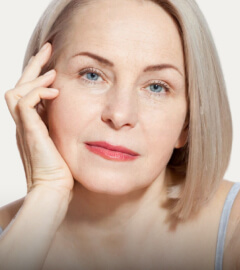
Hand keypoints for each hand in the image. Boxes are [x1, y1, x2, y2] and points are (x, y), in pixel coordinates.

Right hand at [4, 43, 73, 194]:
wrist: (54, 189)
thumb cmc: (62, 169)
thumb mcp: (62, 141)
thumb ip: (62, 126)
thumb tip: (76, 115)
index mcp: (32, 124)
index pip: (29, 92)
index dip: (38, 75)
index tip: (52, 61)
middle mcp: (24, 123)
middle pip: (19, 86)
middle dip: (34, 65)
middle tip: (48, 49)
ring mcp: (23, 127)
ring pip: (16, 91)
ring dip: (35, 77)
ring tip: (53, 70)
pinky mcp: (28, 132)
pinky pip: (24, 103)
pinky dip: (38, 93)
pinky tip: (55, 91)